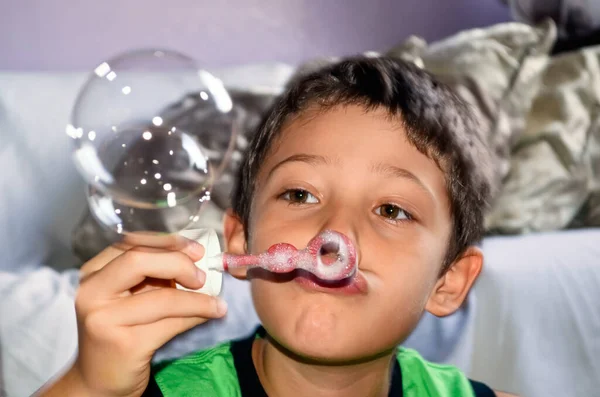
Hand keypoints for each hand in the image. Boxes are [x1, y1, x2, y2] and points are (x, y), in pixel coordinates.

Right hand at [40, 236, 227, 396]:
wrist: (99, 381)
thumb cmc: (120, 331)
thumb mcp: (129, 297)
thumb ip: (152, 275)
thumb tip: (197, 258)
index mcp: (93, 273)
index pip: (131, 244)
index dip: (167, 241)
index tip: (195, 249)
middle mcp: (92, 292)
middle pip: (139, 260)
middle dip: (179, 263)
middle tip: (202, 276)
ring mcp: (104, 319)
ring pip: (162, 297)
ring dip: (198, 297)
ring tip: (216, 301)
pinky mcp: (124, 344)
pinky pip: (171, 323)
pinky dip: (197, 315)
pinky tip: (212, 313)